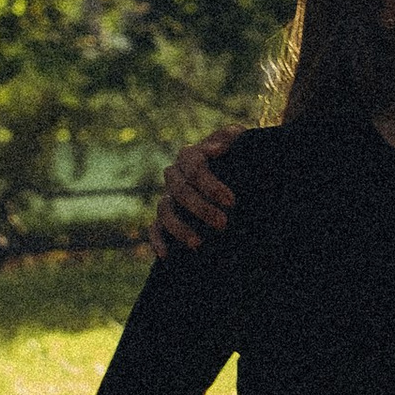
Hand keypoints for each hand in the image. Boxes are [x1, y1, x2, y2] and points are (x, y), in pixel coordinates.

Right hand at [151, 128, 244, 258]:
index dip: (210, 185)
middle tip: (223, 224)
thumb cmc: (240, 156)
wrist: (240, 174)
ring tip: (198, 244)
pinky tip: (166, 256)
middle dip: (200, 208)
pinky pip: (153, 228)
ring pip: (163, 210)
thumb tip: (213, 149)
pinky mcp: (165, 218)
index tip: (231, 201)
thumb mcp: (241, 143)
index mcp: (191, 155)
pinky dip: (157, 241)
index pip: (194, 167)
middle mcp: (175, 175)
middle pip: (179, 190)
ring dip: (178, 227)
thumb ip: (230, 139)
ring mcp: (168, 197)